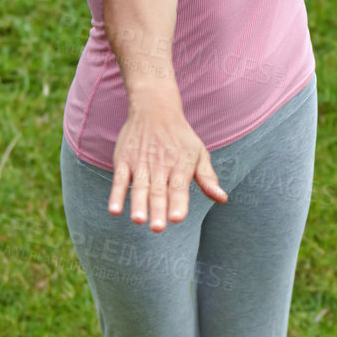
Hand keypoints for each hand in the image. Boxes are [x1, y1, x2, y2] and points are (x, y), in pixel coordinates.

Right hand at [108, 98, 227, 230]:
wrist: (154, 108)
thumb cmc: (180, 137)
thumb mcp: (199, 153)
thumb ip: (208, 178)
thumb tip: (222, 199)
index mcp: (181, 164)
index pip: (179, 187)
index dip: (178, 202)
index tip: (177, 217)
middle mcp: (161, 165)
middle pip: (159, 190)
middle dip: (158, 209)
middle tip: (158, 228)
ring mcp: (141, 162)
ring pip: (139, 186)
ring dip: (138, 203)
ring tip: (138, 220)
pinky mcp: (124, 160)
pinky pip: (119, 179)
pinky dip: (116, 194)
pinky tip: (115, 210)